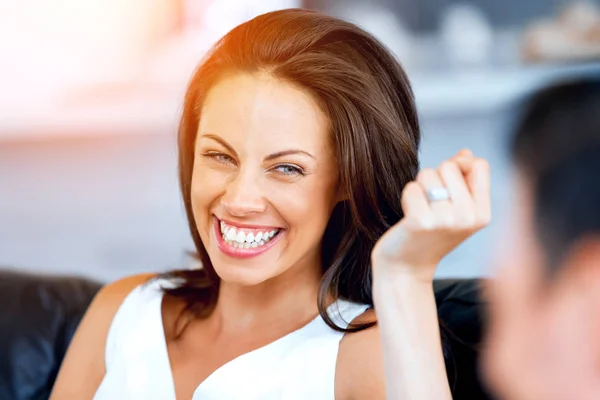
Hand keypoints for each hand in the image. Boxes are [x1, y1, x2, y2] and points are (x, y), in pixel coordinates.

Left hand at [371, 149, 490, 282]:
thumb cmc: (430, 234)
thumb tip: (466, 153)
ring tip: (421, 211)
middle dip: (435, 178)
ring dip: (419, 188)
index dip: (460, 167)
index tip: (449, 188)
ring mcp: (446, 220)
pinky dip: (407, 197)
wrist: (407, 267)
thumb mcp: (456, 209)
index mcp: (483, 214)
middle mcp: (468, 217)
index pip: (479, 165)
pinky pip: (411, 187)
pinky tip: (410, 217)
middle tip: (431, 205)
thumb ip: (464, 180)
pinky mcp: (421, 221)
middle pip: (450, 166)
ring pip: (428, 173)